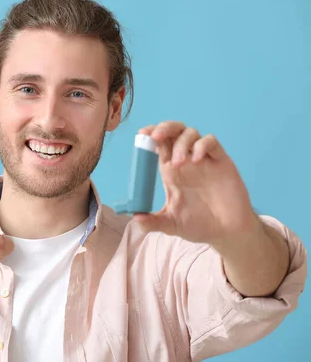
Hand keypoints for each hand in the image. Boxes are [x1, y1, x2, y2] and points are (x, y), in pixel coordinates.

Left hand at [133, 121, 260, 245]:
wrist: (227, 233)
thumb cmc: (199, 226)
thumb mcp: (170, 225)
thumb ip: (152, 222)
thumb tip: (134, 217)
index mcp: (171, 172)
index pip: (159, 145)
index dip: (150, 135)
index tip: (142, 134)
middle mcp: (186, 162)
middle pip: (174, 132)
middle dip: (164, 128)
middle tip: (155, 136)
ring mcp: (204, 160)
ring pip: (192, 133)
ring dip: (181, 142)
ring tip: (177, 163)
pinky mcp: (221, 162)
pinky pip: (212, 142)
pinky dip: (202, 145)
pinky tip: (197, 160)